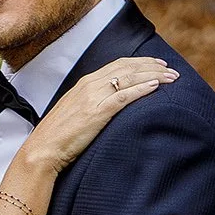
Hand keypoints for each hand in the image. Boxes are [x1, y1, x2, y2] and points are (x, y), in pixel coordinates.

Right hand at [22, 56, 176, 173]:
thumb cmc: (56, 139)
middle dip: (152, 67)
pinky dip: (141, 89)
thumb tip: (106, 108)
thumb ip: (90, 106)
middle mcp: (90, 85)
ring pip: (129, 78)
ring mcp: (93, 97)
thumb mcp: (74, 115)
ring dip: (154, 76)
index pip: (118, 65)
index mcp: (84, 84)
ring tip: (172, 78)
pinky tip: (156, 87)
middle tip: (171, 70)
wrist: (42, 151)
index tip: (156, 65)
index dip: (140, 63)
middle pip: (127, 68)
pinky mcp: (97, 112)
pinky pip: (124, 96)